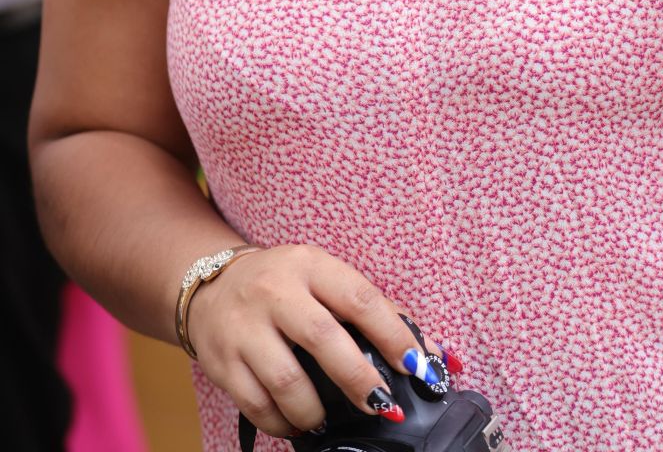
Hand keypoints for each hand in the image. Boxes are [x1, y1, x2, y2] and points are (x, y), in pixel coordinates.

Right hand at [186, 243, 451, 439]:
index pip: (359, 299)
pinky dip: (283, 423)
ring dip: (316, 411)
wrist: (210, 285)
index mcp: (310, 265)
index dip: (392, 334)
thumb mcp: (323, 276)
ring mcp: (245, 328)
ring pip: (287, 381)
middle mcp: (276, 292)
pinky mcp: (222, 362)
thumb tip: (424, 350)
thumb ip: (369, 308)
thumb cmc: (284, 285)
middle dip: (358, 379)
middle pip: (324, 339)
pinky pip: (257, 405)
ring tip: (328, 419)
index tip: (415, 365)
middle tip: (381, 404)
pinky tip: (297, 423)